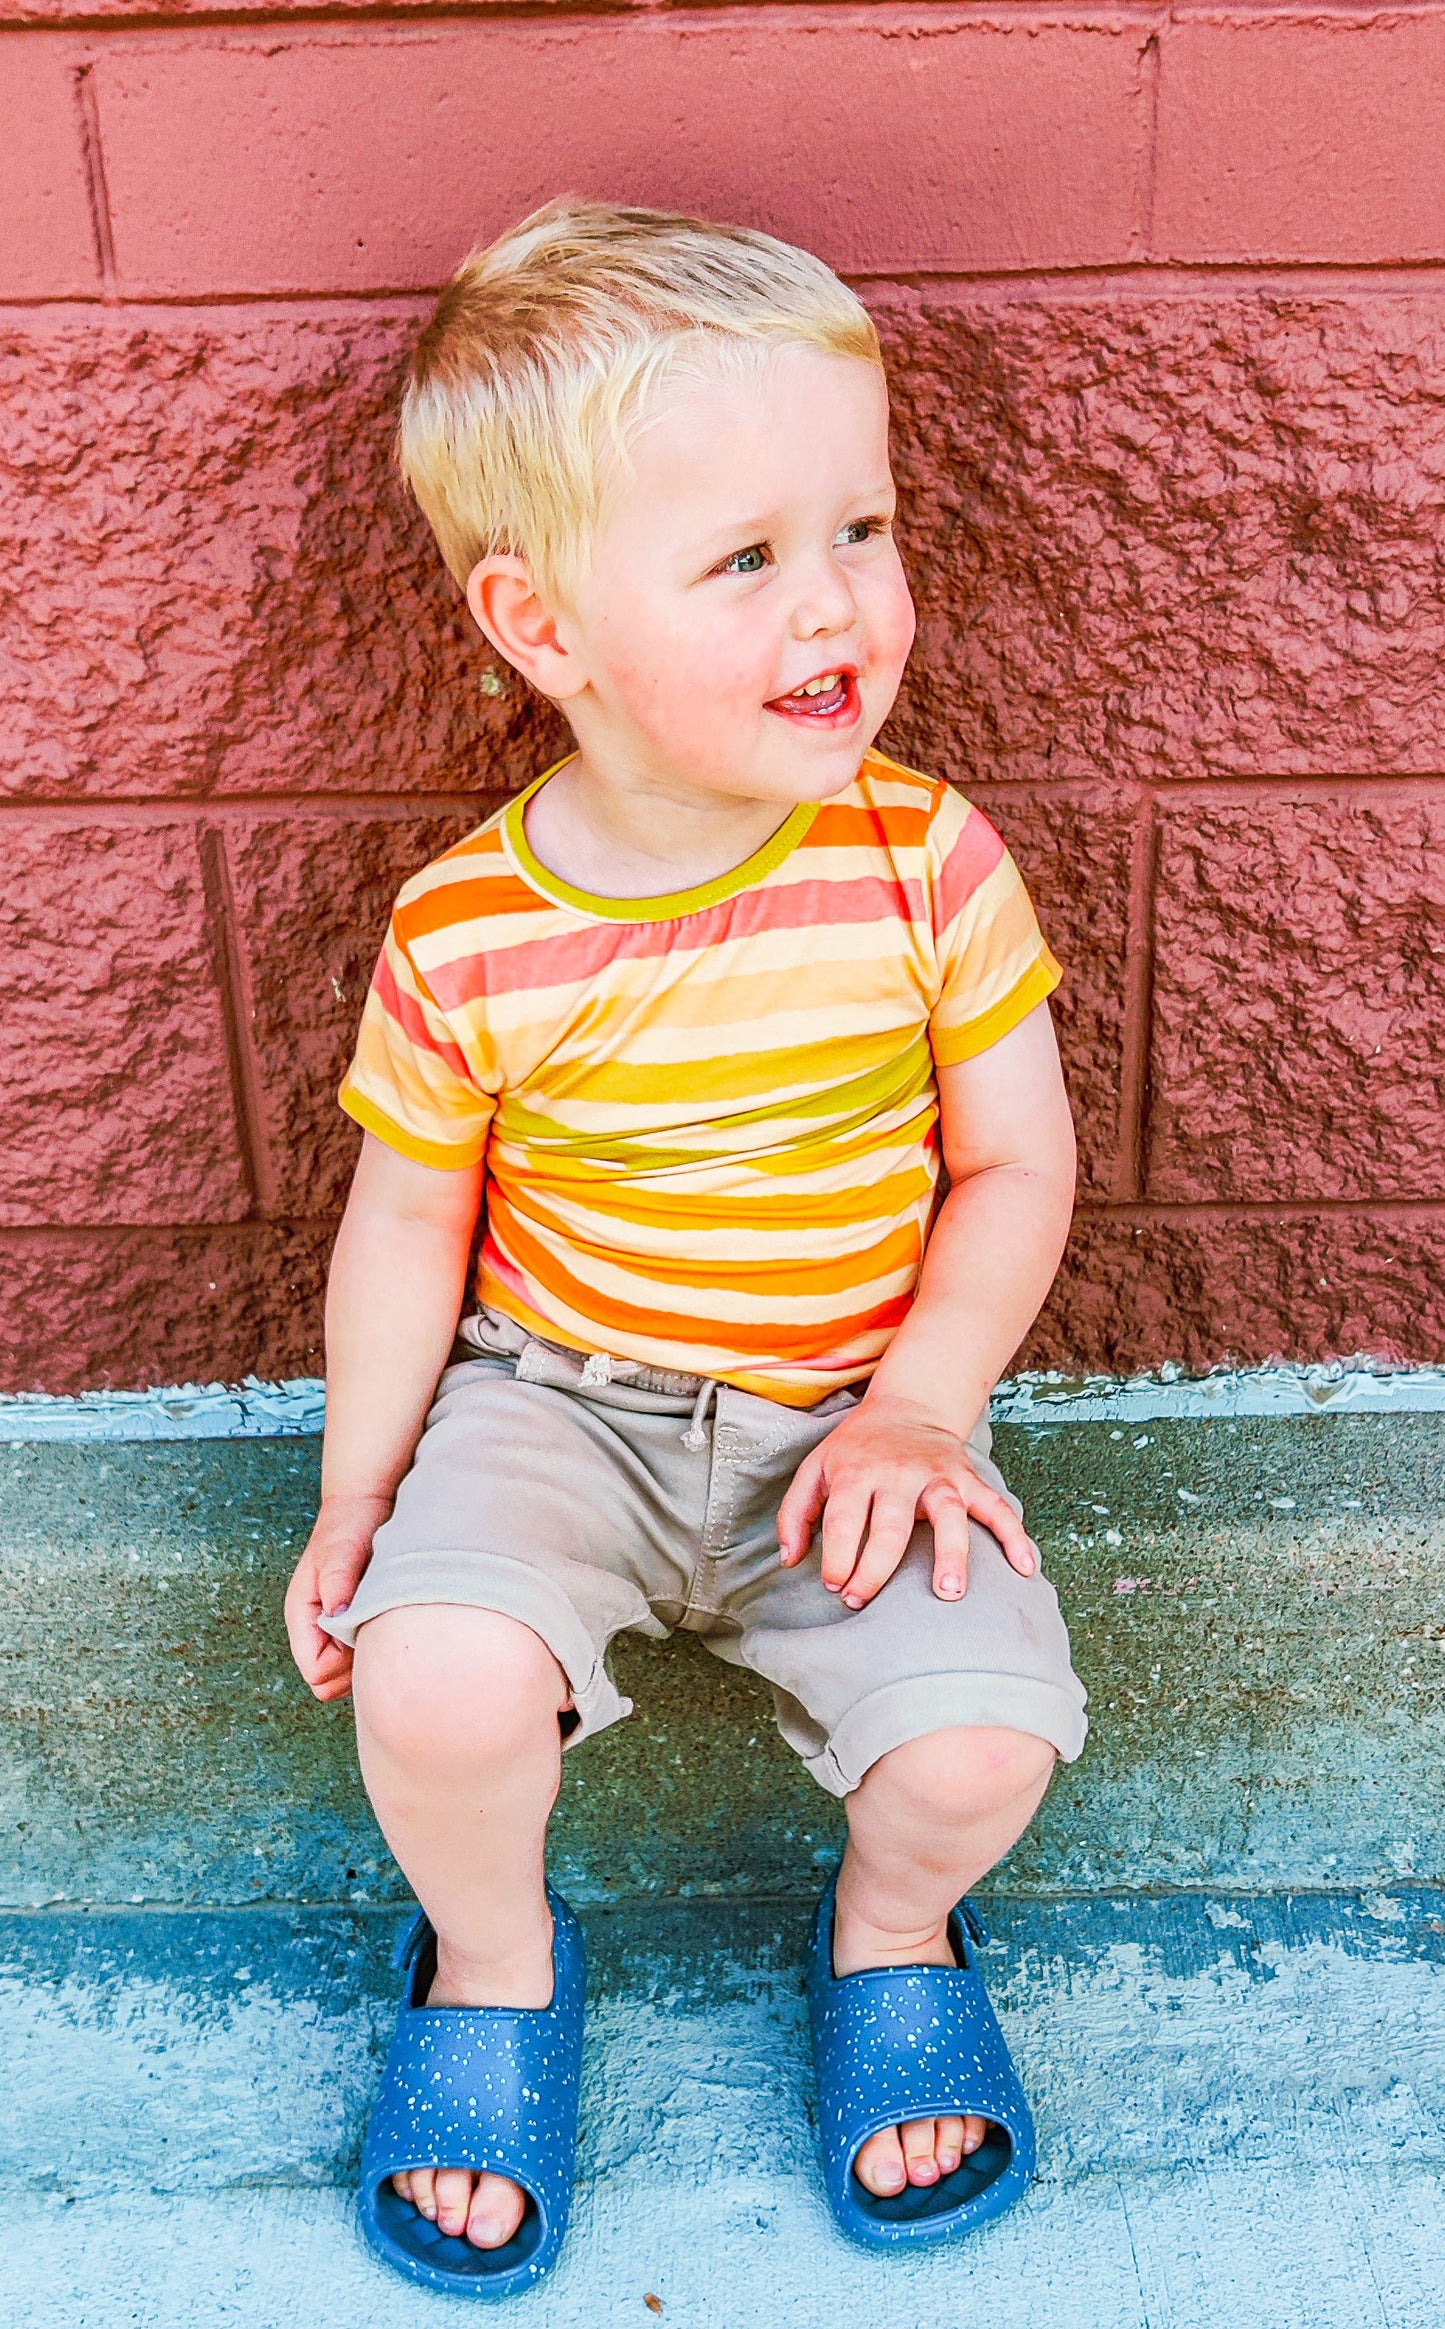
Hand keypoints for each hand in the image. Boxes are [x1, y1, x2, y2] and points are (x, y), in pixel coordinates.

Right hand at [283, 1492, 391, 1701]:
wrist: (364, 1507)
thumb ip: (337, 1582)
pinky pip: (360, 1663)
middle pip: (330, 1683)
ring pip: (345, 1677)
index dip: (344, 1663)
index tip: (365, 1630)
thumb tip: (337, 1616)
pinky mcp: (351, 1628)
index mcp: (302, 1616)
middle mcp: (314, 1630)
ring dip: (366, 1661)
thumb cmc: (349, 1527)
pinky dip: (375, 1652)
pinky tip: (388, 1625)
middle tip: (377, 1628)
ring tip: (383, 1623)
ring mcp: (332, 1632)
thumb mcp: (341, 1550)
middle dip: (354, 1668)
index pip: (316, 1672)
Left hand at [776, 1394, 1035, 1610]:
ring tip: (948, 1593)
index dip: (838, 1558)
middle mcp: (899, 1473)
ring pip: (949, 1514)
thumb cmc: (855, 1449)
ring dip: (950, 1554)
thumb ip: (796, 1513)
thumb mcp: (815, 1468)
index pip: (845, 1521)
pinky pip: (996, 1506)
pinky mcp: (968, 1479)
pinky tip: (1025, 1568)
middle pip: (891, 1526)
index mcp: (857, 1472)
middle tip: (864, 1602)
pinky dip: (1013, 1535)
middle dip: (875, 1569)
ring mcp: (939, 1476)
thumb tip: (790, 1560)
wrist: (907, 1405)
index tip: (836, 1588)